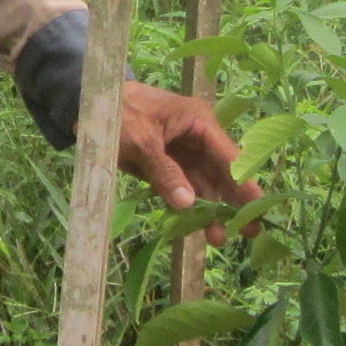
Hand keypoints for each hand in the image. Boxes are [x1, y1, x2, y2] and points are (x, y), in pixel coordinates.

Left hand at [118, 81, 258, 232]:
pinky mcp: (169, 167)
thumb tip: (188, 203)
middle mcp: (198, 139)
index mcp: (198, 122)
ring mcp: (184, 154)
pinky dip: (188, 208)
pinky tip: (196, 228)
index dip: (244, 181)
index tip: (257, 206)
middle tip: (249, 232)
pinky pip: (183, 190)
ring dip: (210, 211)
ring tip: (217, 239)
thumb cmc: (118, 113)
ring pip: (203, 186)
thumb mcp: (140, 140)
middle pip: (221, 174)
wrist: (88, 107)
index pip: (228, 154)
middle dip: (232, 202)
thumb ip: (164, 171)